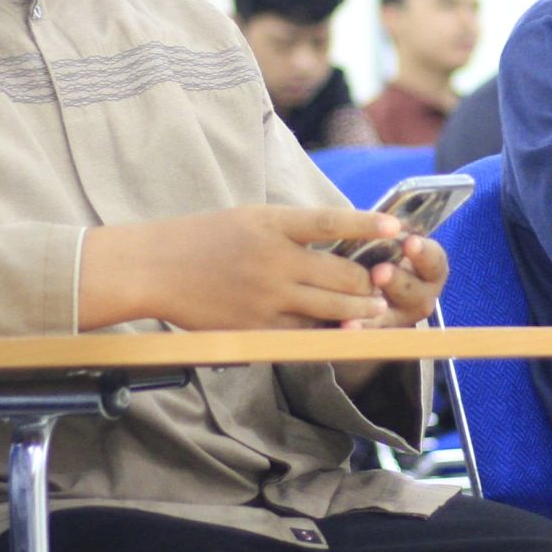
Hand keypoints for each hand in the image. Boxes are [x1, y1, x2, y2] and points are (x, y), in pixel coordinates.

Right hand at [83, 206, 399, 329]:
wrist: (154, 268)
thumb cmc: (204, 239)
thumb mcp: (251, 219)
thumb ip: (293, 230)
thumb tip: (340, 240)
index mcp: (270, 224)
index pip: (330, 222)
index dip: (367, 225)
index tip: (396, 227)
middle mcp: (272, 260)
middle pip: (341, 273)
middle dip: (369, 281)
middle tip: (385, 282)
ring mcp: (266, 298)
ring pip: (331, 308)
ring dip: (358, 309)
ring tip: (375, 309)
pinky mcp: (257, 327)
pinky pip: (304, 332)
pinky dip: (325, 330)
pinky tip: (340, 329)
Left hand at [347, 234, 447, 330]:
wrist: (362, 281)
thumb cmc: (377, 252)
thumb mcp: (387, 241)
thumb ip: (385, 234)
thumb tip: (379, 220)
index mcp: (429, 269)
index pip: (435, 261)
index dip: (424, 253)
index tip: (410, 242)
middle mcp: (421, 297)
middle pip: (417, 294)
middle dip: (399, 282)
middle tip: (380, 272)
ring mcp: (400, 320)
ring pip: (394, 319)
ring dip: (376, 312)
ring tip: (358, 306)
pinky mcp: (379, 336)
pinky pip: (369, 337)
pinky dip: (357, 332)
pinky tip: (344, 327)